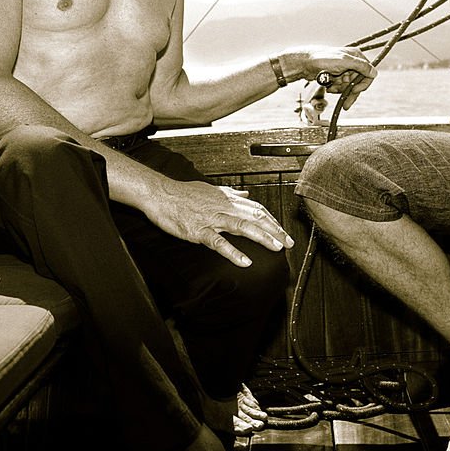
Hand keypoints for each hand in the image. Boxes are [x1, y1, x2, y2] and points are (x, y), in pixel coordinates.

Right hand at [144, 178, 292, 266]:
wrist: (161, 194)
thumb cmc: (184, 193)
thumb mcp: (211, 189)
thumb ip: (230, 193)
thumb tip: (245, 194)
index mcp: (228, 198)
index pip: (257, 209)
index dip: (272, 220)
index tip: (283, 231)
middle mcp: (224, 207)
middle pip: (256, 217)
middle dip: (275, 230)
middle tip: (288, 243)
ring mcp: (212, 219)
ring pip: (243, 226)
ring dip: (262, 237)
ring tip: (276, 247)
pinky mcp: (199, 230)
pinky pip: (219, 242)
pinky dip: (233, 252)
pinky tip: (245, 262)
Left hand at [283, 46, 376, 109]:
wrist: (304, 63)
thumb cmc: (322, 59)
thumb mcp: (344, 62)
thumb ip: (360, 67)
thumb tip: (375, 72)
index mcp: (356, 56)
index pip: (368, 74)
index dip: (362, 84)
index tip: (354, 90)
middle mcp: (352, 62)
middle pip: (358, 82)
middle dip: (349, 90)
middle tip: (346, 104)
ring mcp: (344, 69)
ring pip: (349, 86)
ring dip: (341, 90)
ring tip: (331, 87)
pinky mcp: (337, 75)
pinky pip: (341, 86)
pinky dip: (336, 89)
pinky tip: (329, 86)